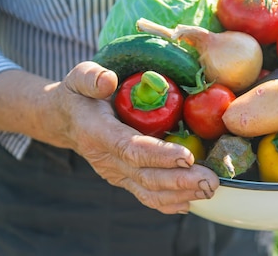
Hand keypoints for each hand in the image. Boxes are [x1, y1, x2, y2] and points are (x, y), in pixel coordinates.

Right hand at [44, 62, 219, 213]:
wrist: (67, 120)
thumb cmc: (79, 94)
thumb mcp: (79, 77)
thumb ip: (92, 78)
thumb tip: (108, 81)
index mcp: (97, 133)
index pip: (130, 148)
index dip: (159, 155)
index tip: (187, 156)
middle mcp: (106, 159)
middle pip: (145, 176)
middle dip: (180, 180)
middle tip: (210, 180)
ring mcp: (115, 173)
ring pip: (148, 191)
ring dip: (181, 193)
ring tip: (209, 189)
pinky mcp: (124, 179)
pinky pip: (146, 195)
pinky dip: (169, 202)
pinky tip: (191, 201)